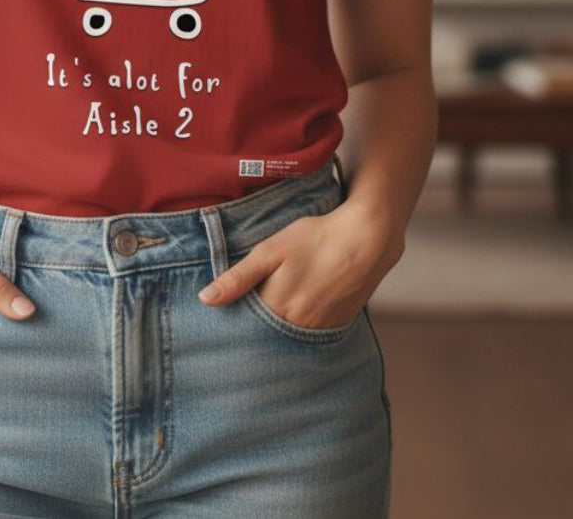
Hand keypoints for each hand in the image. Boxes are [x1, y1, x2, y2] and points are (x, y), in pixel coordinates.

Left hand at [197, 200, 403, 329]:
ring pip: (290, 334)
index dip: (236, 318)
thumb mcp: (270, 250)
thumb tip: (205, 300)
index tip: (227, 314)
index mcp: (277, 308)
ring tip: (279, 302)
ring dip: (280, 325)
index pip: (246, 326)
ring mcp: (320, 328)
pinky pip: (312, 331)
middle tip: (254, 305)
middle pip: (268, 333)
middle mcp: (298, 327)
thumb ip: (238, 277)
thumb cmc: (315, 238)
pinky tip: (302, 303)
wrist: (366, 239)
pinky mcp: (338, 324)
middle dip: (256, 325)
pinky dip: (302, 322)